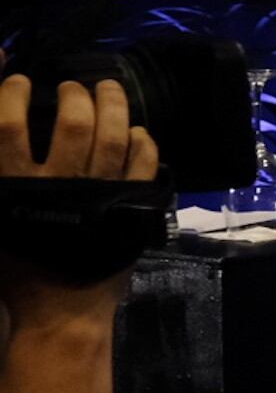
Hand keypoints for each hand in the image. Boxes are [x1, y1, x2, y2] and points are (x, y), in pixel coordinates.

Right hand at [0, 56, 160, 324]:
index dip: (12, 96)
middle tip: (74, 86)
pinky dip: (143, 141)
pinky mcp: (132, 208)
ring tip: (107, 90)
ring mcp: (102, 196)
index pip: (8, 128)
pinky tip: (138, 131)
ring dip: (112, 105)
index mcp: (16, 188)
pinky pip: (144, 163)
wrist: (62, 311)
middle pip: (72, 123)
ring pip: (113, 136)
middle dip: (75, 94)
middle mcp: (61, 186)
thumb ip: (2, 182)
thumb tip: (8, 141)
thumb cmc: (19, 271)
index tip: (20, 82)